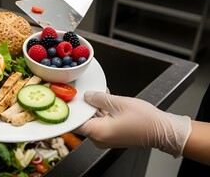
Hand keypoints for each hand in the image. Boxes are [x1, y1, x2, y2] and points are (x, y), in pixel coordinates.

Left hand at [73, 91, 191, 157]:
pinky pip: (100, 123)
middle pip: (82, 121)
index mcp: (98, 132)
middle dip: (83, 106)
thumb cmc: (145, 120)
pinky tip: (104, 101)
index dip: (72, 110)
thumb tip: (87, 95)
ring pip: (91, 121)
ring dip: (93, 108)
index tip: (70, 100)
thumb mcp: (118, 103)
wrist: (163, 131)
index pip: (74, 123)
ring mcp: (105, 138)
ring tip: (98, 95)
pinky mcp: (111, 136)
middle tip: (84, 93)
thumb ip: (98, 98)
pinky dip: (100, 112)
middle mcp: (99, 139)